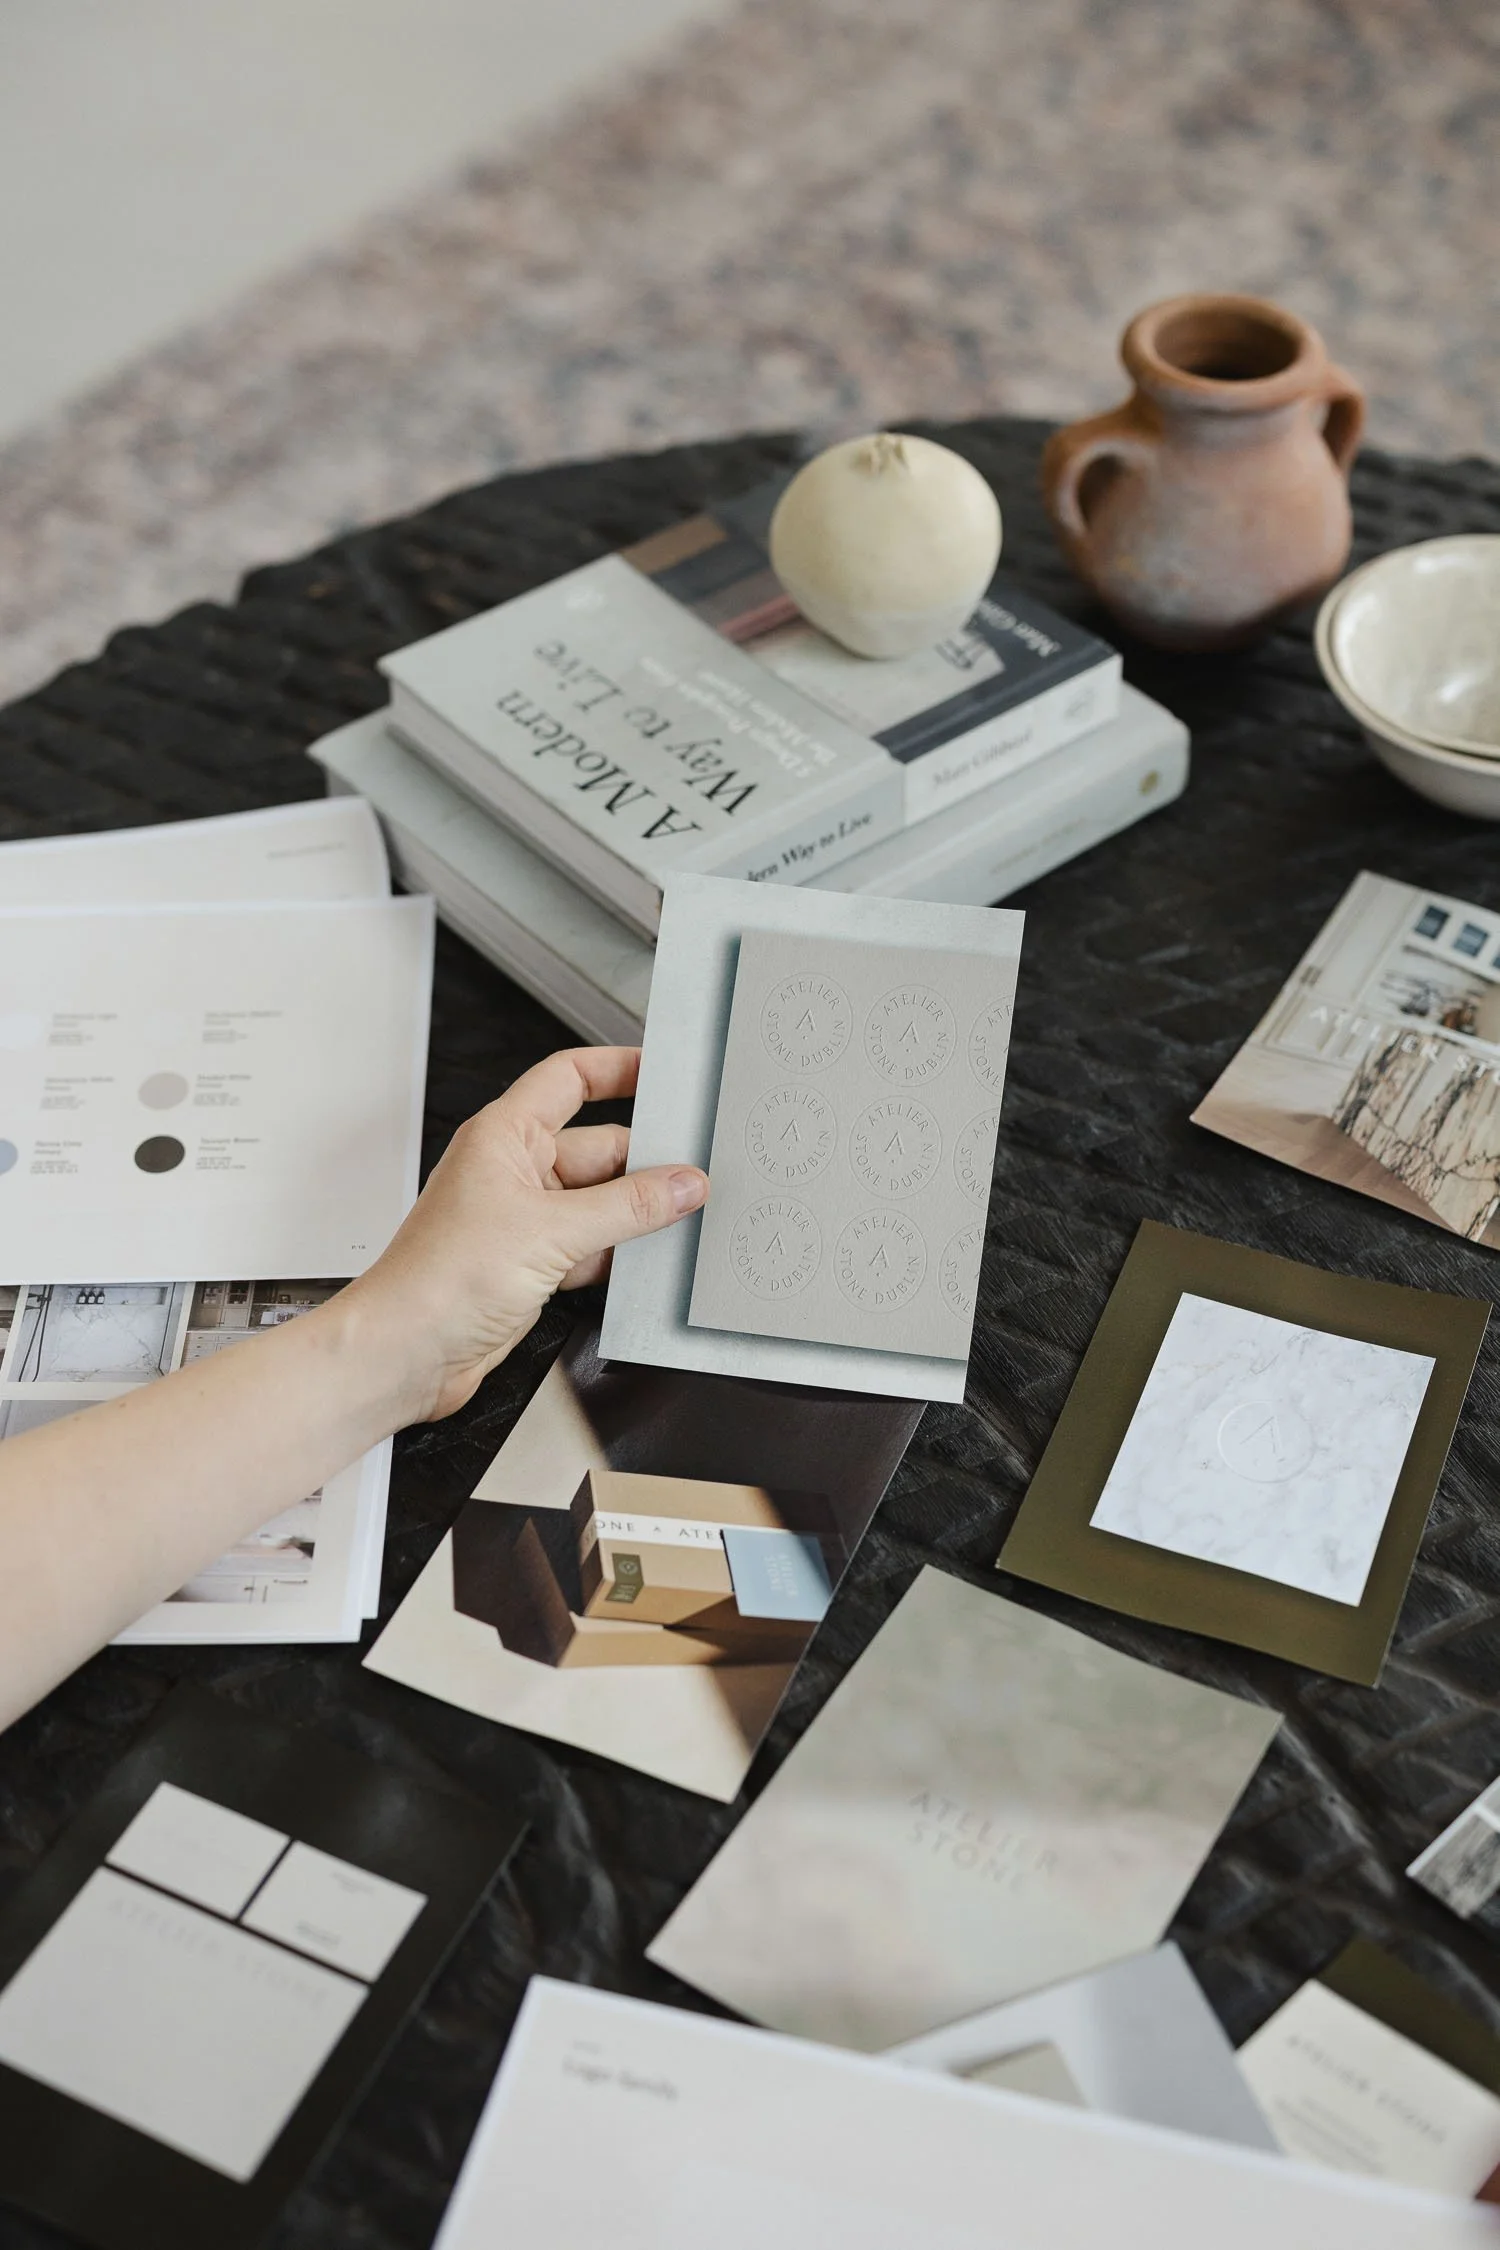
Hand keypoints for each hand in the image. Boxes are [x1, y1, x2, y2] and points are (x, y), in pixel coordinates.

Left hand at [344, 1046, 706, 1422]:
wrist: (407, 1352)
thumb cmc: (439, 1280)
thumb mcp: (551, 1231)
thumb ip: (627, 1207)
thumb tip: (681, 1185)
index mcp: (504, 1135)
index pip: (569, 1079)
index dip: (616, 1069)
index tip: (662, 1072)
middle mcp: (513, 1171)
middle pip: (598, 1147)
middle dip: (644, 1162)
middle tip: (696, 1172)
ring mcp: (523, 1219)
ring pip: (599, 1201)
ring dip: (635, 1213)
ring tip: (682, 1218)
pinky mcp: (532, 1263)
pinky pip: (590, 1245)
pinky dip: (619, 1253)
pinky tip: (648, 1262)